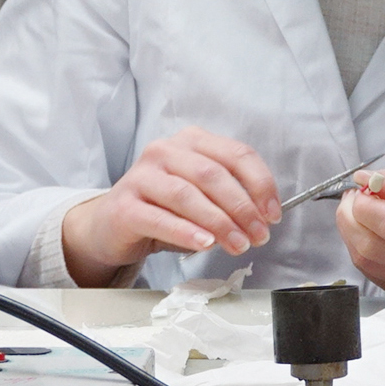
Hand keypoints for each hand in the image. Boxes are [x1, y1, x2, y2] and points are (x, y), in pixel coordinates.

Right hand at [60, 127, 280, 287]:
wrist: (111, 226)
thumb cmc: (164, 209)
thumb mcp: (202, 197)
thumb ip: (229, 199)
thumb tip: (262, 218)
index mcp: (192, 141)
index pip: (236, 154)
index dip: (261, 184)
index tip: (273, 214)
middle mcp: (165, 151)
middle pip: (212, 174)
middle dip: (243, 208)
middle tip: (259, 235)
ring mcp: (141, 176)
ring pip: (188, 195)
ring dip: (219, 222)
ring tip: (238, 244)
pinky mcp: (124, 206)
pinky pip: (160, 218)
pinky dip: (187, 232)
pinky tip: (205, 244)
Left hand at [334, 160, 384, 297]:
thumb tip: (364, 180)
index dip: (366, 206)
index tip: (362, 189)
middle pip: (373, 248)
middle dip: (350, 219)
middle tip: (354, 198)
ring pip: (367, 264)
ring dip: (352, 235)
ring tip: (361, 211)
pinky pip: (373, 275)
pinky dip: (363, 251)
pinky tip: (372, 232)